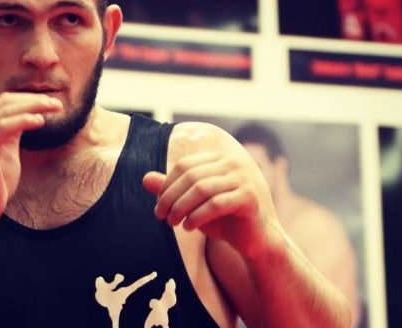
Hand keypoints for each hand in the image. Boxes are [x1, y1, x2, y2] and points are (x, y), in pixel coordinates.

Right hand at [0, 92, 61, 225]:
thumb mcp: (6, 150)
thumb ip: (12, 131)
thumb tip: (29, 114)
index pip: (4, 101)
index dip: (29, 98)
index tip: (50, 102)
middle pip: (6, 102)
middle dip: (35, 100)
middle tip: (58, 104)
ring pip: (7, 110)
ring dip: (34, 106)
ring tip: (55, 108)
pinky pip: (4, 127)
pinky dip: (24, 120)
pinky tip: (41, 121)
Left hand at [142, 151, 277, 256]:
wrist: (258, 242)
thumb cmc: (225, 221)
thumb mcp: (195, 205)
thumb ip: (173, 191)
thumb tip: (144, 178)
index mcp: (221, 158)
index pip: (184, 165)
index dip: (167, 185)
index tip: (158, 205)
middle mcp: (235, 163)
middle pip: (190, 175)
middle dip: (170, 197)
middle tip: (160, 216)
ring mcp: (245, 178)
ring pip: (201, 188)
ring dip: (180, 207)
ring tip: (172, 223)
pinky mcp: (250, 197)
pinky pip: (215, 204)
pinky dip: (197, 216)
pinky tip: (188, 227)